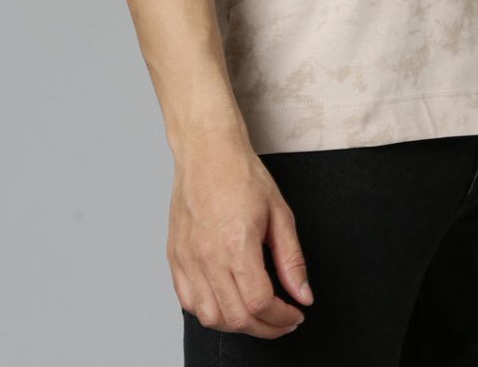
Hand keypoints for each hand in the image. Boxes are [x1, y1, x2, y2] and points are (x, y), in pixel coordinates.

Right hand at [167, 130, 314, 338]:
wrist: (207, 150)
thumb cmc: (241, 173)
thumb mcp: (279, 212)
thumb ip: (291, 260)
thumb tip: (302, 295)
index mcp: (236, 244)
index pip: (259, 303)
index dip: (281, 318)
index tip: (294, 314)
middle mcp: (208, 256)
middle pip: (235, 318)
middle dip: (265, 328)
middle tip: (281, 320)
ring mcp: (188, 258)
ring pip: (209, 317)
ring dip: (236, 324)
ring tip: (255, 314)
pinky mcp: (175, 256)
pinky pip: (187, 301)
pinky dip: (208, 312)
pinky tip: (226, 301)